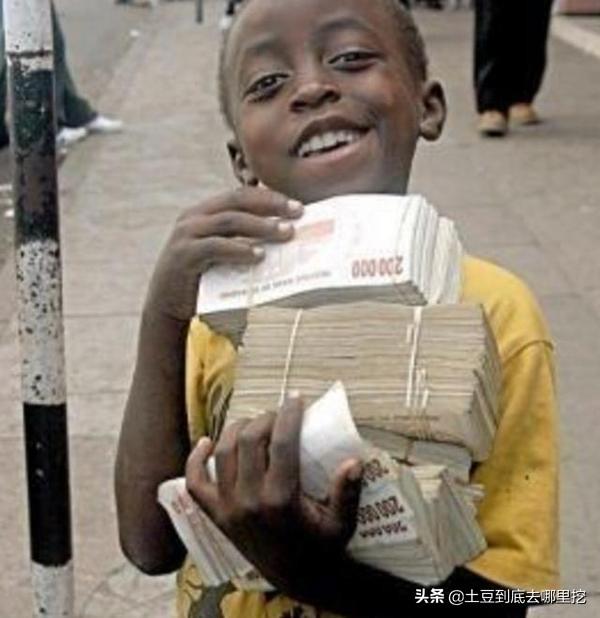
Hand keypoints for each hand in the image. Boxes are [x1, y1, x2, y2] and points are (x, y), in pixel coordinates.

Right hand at [145, 187, 302, 322]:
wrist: (167, 305)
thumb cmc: (203, 279)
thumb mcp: (224, 255)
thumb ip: (244, 244)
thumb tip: (287, 242)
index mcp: (205, 212)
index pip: (241, 195)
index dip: (270, 197)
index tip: (297, 207)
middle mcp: (194, 217)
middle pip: (237, 201)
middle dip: (270, 205)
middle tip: (297, 214)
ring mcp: (186, 234)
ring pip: (229, 221)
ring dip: (261, 226)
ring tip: (285, 234)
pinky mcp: (184, 255)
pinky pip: (215, 247)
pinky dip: (239, 249)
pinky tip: (259, 255)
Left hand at [185, 393, 363, 599]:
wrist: (298, 577)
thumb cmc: (323, 546)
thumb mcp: (342, 523)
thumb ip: (347, 492)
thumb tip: (354, 460)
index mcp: (281, 500)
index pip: (282, 443)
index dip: (289, 414)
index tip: (297, 398)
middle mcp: (249, 501)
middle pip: (250, 441)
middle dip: (265, 418)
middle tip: (279, 414)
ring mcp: (228, 508)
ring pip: (223, 453)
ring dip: (237, 430)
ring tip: (254, 423)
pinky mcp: (216, 516)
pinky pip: (194, 484)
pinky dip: (195, 460)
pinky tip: (206, 442)